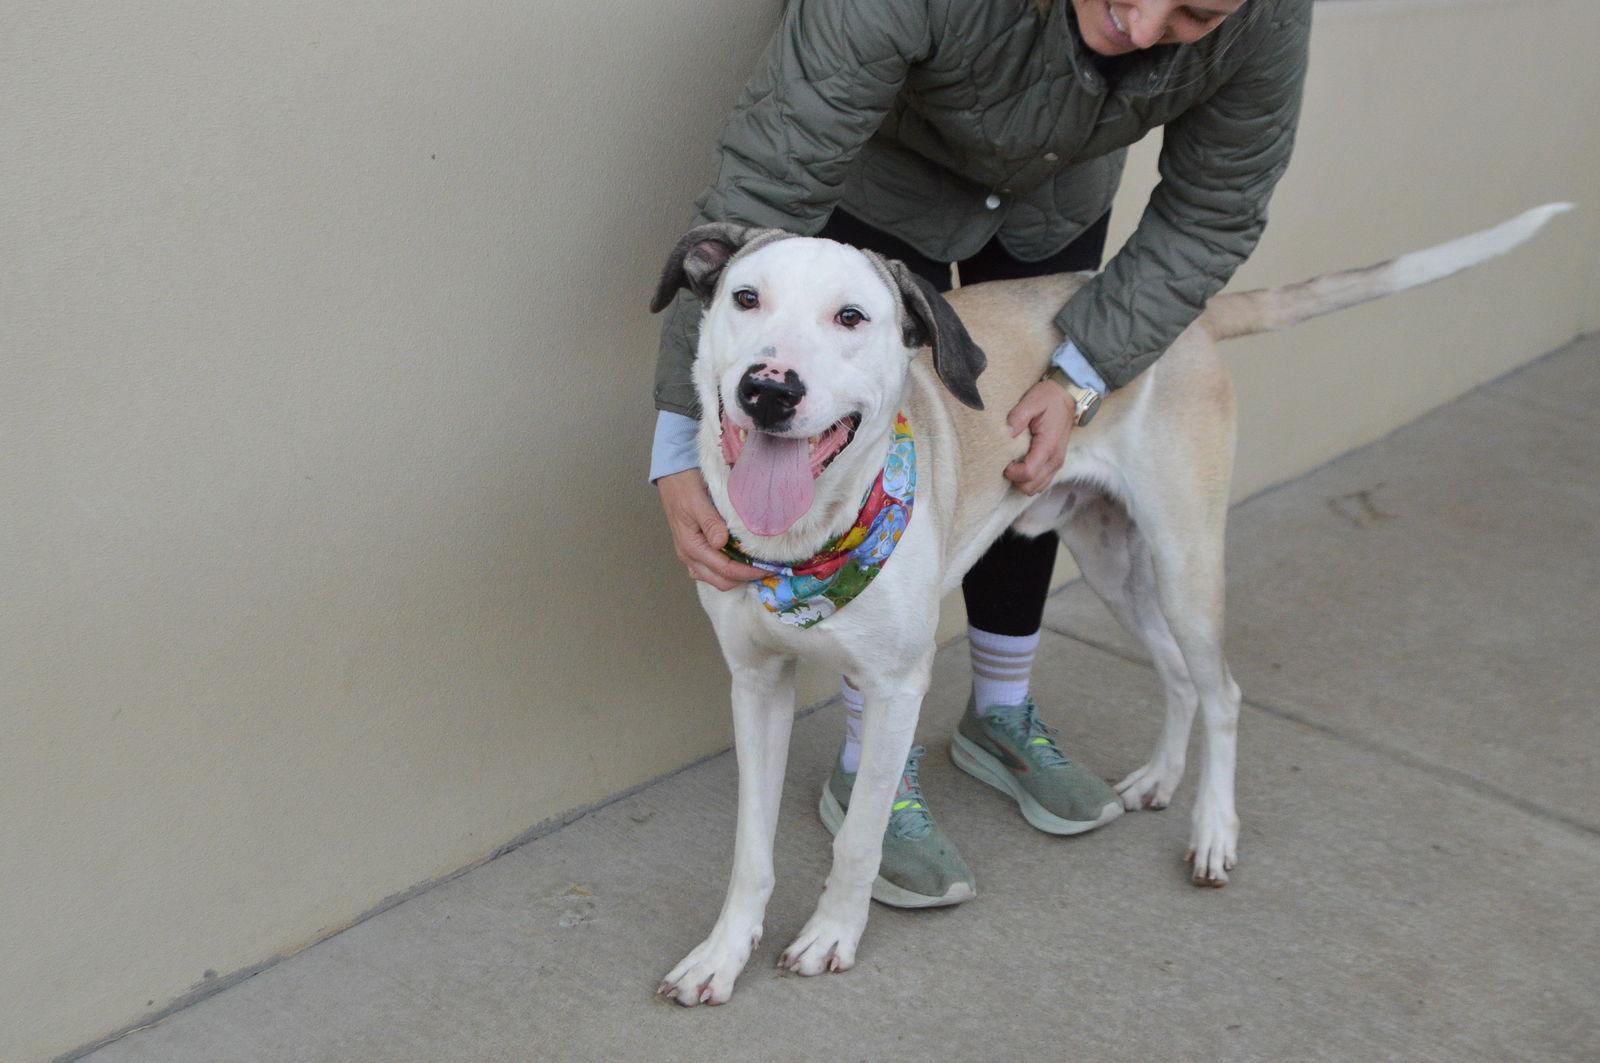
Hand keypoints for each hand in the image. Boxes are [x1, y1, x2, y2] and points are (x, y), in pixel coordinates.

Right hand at [657, 469, 768, 589]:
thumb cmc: (685, 487)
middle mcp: (689, 556)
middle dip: (746, 577)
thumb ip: (710, 523)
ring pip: (717, 579)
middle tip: (768, 567)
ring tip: (758, 565)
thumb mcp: (698, 502)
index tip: (769, 567)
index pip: (725, 570)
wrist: (671, 476)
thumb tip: (721, 543)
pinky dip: (729, 570)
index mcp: (691, 547)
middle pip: (722, 581)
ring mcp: (691, 556)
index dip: (749, 572)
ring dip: (738, 576)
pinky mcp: (695, 551)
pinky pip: (712, 570)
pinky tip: (742, 560)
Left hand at [1004, 378, 1073, 494]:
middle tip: (1007, 463)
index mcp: (1048, 446)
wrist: (1068, 397)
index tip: (1004, 462)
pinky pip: (1042, 482)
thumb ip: (1018, 417)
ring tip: (1014, 465)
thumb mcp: (1032, 401)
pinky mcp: (1056, 463)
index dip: (1012, 473)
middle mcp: (1055, 459)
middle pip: (1031, 487)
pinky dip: (1030, 480)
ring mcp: (1057, 463)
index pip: (1029, 473)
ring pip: (1036, 488)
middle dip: (1015, 479)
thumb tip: (1007, 433)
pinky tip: (1022, 466)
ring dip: (1022, 481)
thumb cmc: (1049, 398)